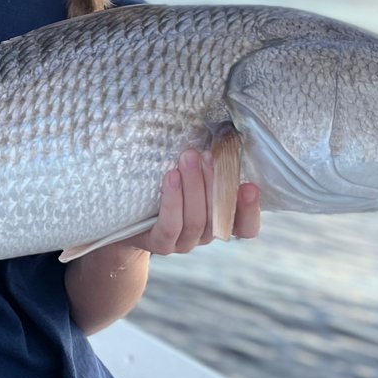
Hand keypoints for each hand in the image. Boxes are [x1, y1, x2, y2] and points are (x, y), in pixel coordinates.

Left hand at [127, 148, 260, 254]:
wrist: (127, 214)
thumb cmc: (163, 187)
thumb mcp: (189, 176)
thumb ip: (206, 165)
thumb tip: (219, 134)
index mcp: (219, 221)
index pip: (245, 227)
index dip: (250, 210)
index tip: (250, 186)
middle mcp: (205, 235)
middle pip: (218, 215)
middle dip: (215, 182)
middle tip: (209, 155)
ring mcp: (183, 243)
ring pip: (196, 220)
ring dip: (194, 186)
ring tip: (188, 158)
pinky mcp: (160, 243)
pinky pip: (170, 226)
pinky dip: (173, 201)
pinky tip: (170, 177)